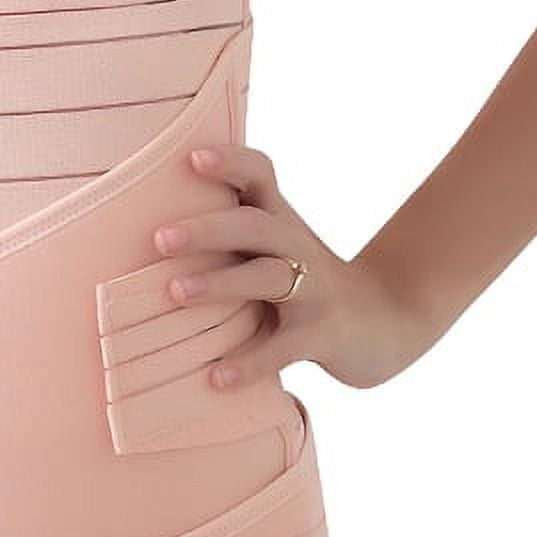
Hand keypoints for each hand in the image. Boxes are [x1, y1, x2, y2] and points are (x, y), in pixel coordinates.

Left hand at [152, 145, 429, 390]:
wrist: (386, 322)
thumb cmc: (306, 283)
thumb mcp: (274, 249)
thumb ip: (229, 234)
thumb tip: (149, 229)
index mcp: (280, 221)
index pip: (260, 176)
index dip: (231, 163)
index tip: (192, 158)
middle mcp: (298, 247)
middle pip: (256, 226)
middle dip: (208, 229)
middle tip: (159, 239)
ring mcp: (315, 290)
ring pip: (268, 278)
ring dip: (221, 284)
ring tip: (175, 293)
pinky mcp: (323, 335)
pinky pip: (283, 348)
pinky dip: (250, 363)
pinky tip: (215, 378)